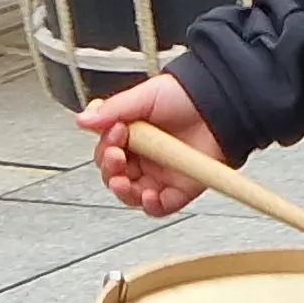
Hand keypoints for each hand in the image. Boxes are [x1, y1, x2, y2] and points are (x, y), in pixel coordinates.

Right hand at [77, 73, 223, 218]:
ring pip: (132, 194)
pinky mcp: (180, 189)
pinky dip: (151, 206)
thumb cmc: (185, 95)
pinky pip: (161, 207)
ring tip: (123, 181)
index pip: (106, 152)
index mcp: (131, 136)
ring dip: (123, 191)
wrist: (221, 101)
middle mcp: (144, 158)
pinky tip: (148, 196)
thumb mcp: (145, 96)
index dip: (105, 146)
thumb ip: (114, 109)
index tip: (115, 132)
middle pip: (115, 176)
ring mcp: (161, 175)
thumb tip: (83, 120)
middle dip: (109, 169)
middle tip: (116, 156)